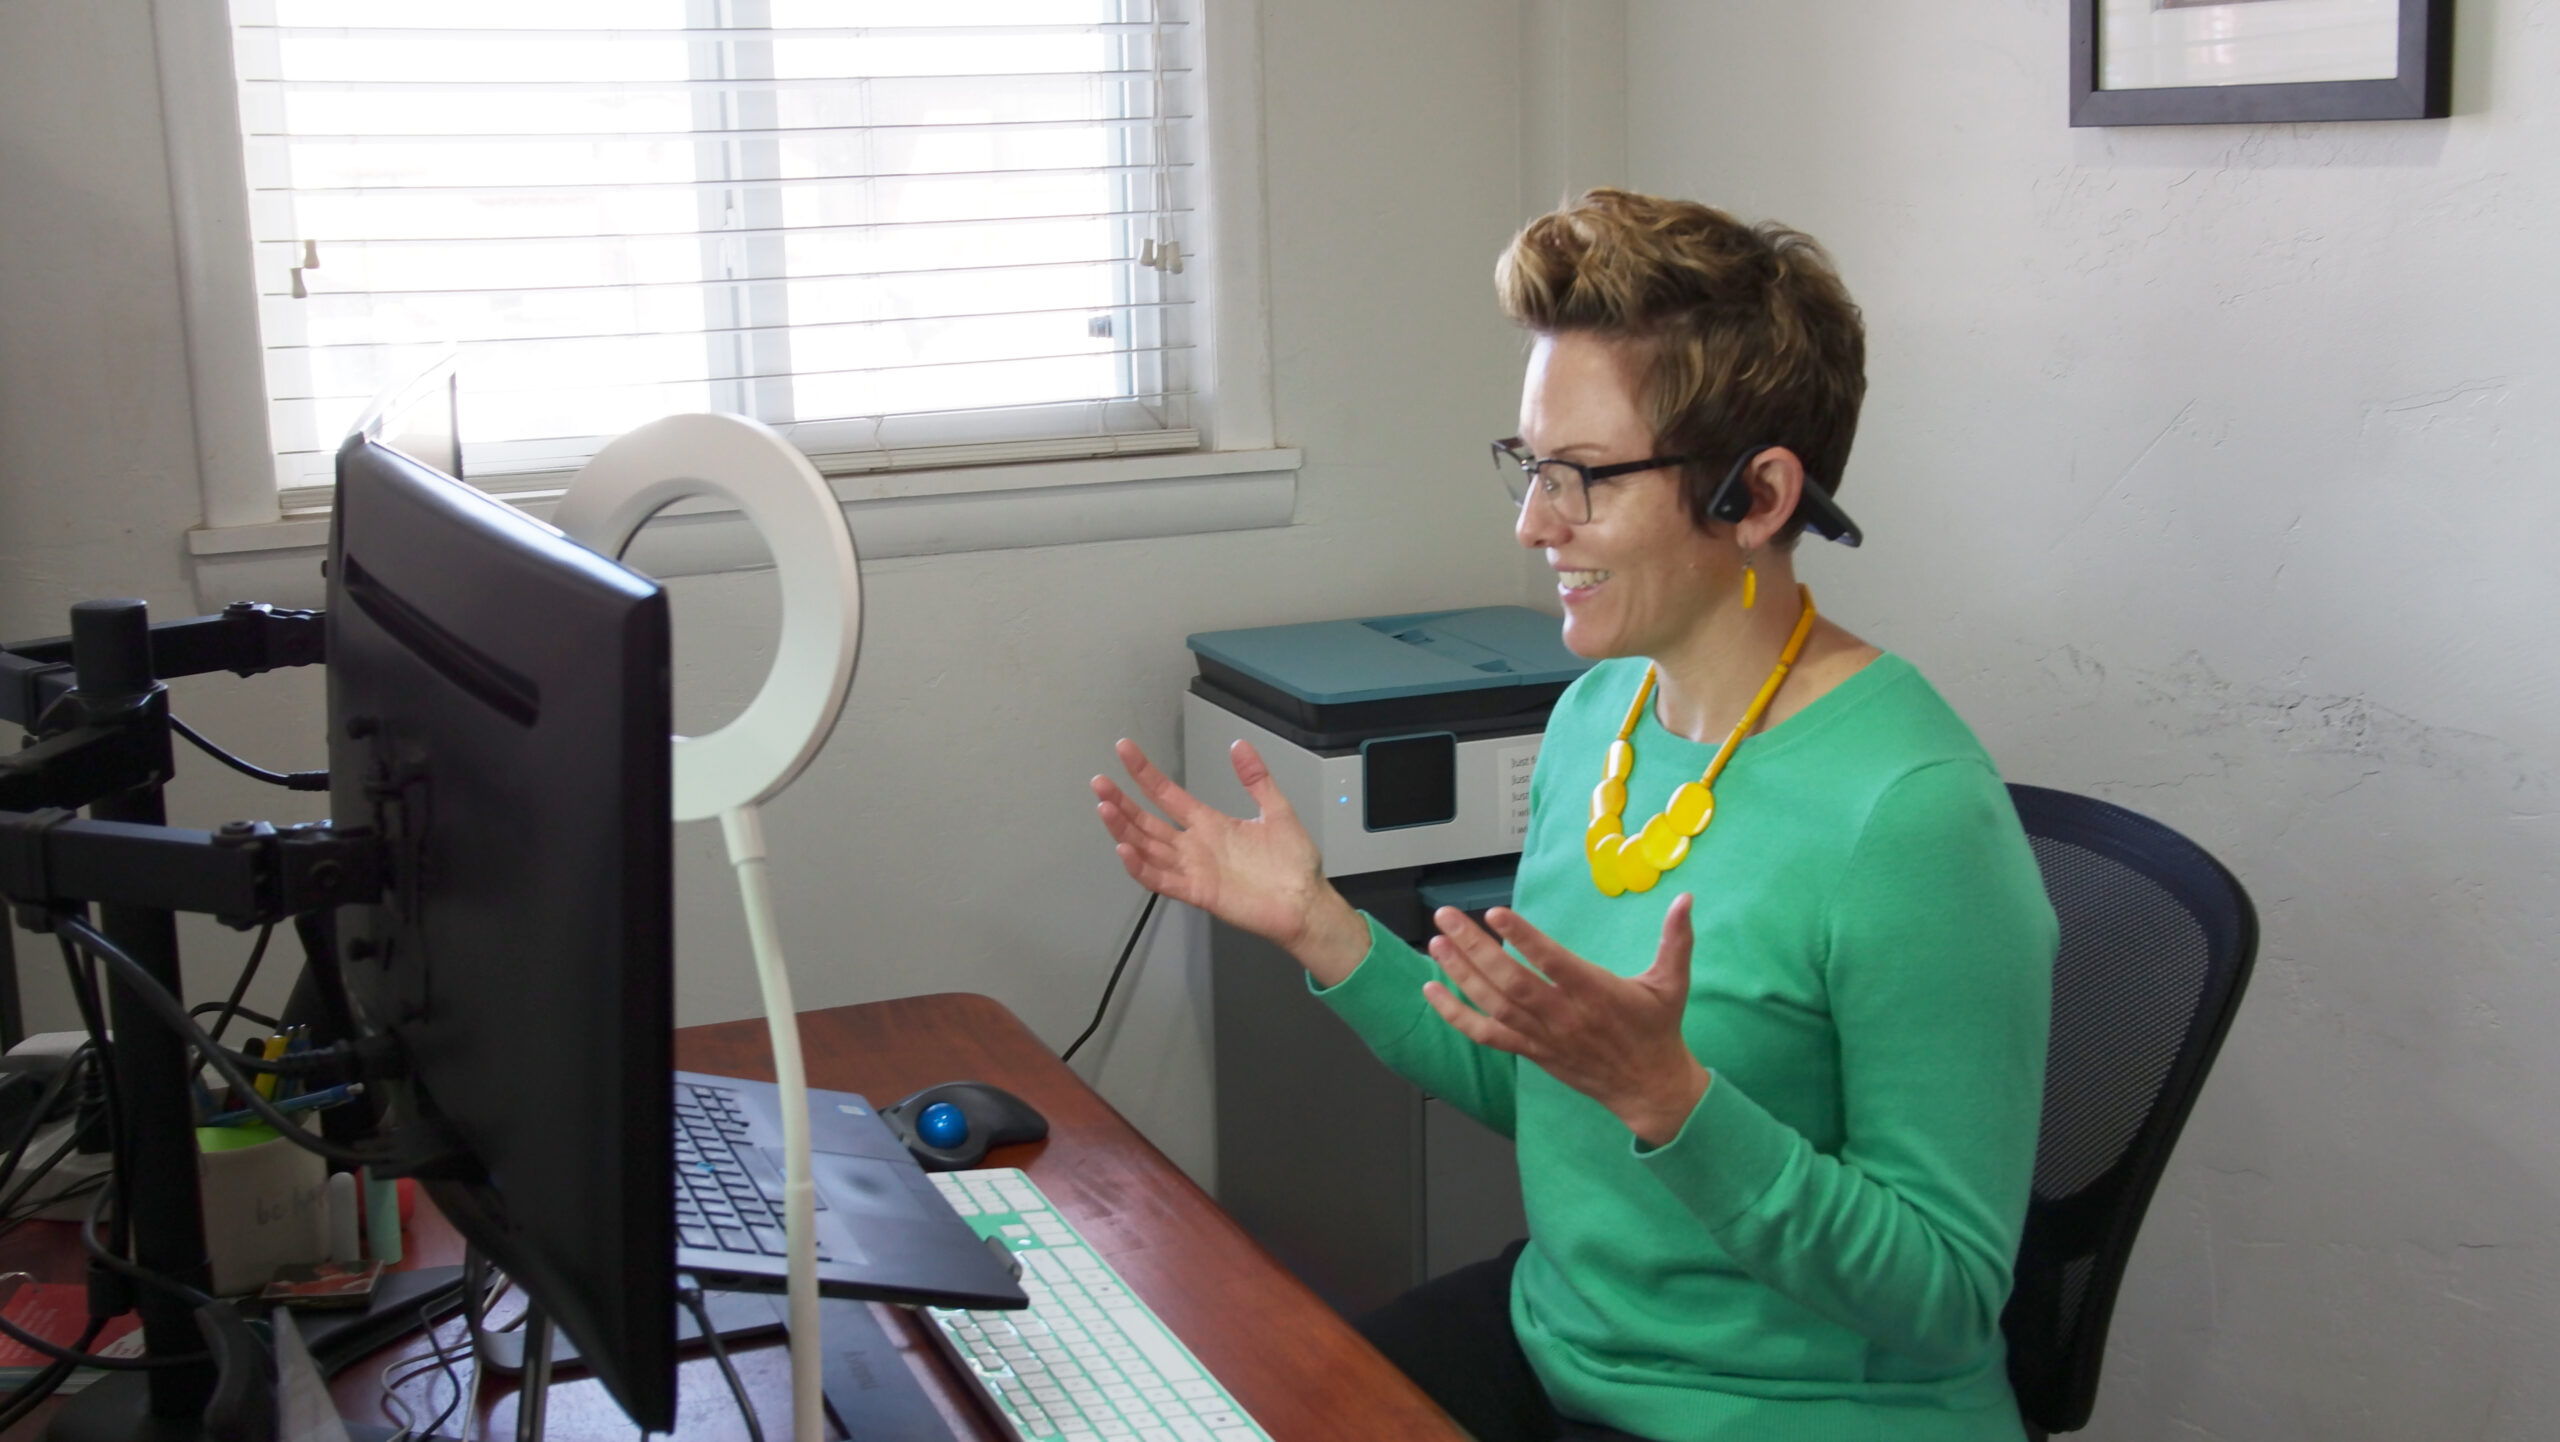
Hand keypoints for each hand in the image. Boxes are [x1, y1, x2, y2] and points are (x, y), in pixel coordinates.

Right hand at [1092, 738, 1369, 983]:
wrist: (1306, 902)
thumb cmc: (1293, 863)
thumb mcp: (1277, 811)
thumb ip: (1256, 779)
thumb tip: (1239, 744)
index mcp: (1209, 823)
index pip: (1167, 794)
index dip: (1145, 773)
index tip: (1125, 750)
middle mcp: (1194, 845)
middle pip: (1147, 821)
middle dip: (1122, 802)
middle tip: (1099, 782)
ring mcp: (1193, 869)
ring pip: (1147, 848)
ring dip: (1124, 830)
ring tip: (1104, 808)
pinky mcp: (1198, 892)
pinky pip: (1162, 880)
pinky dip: (1141, 867)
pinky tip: (1125, 850)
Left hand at [1421, 896, 1709, 1147]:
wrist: (1650, 1088)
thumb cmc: (1658, 1030)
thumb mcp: (1672, 983)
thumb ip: (1676, 939)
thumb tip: (1686, 899)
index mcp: (1596, 993)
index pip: (1552, 962)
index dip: (1523, 938)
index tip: (1496, 913)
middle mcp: (1564, 1015)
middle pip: (1510, 981)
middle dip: (1474, 948)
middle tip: (1447, 917)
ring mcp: (1544, 1036)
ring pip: (1494, 1005)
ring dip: (1460, 975)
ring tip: (1436, 943)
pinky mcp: (1532, 1053)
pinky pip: (1488, 1035)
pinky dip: (1457, 1015)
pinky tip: (1433, 993)